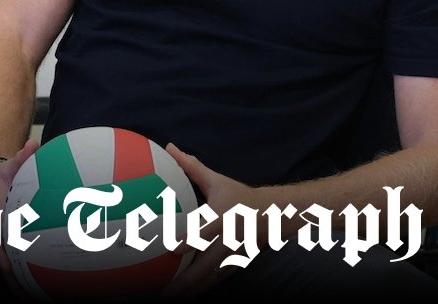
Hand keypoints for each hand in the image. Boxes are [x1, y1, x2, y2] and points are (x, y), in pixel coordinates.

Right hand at [0, 139, 37, 294]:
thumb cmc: (1, 175)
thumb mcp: (9, 165)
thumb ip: (22, 157)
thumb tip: (33, 145)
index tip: (6, 263)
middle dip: (6, 268)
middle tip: (19, 285)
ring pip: (2, 256)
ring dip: (12, 274)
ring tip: (24, 292)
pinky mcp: (2, 236)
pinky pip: (9, 253)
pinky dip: (17, 267)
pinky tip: (31, 281)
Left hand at [161, 143, 261, 299]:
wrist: (274, 215)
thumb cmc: (240, 197)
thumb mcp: (218, 181)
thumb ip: (192, 168)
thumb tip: (170, 148)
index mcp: (223, 217)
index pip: (205, 229)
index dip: (190, 239)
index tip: (172, 248)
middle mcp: (229, 239)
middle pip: (206, 264)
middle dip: (185, 280)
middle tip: (163, 291)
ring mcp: (234, 256)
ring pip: (211, 278)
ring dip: (190, 291)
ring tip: (169, 301)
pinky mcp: (236, 266)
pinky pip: (216, 282)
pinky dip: (201, 291)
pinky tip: (185, 298)